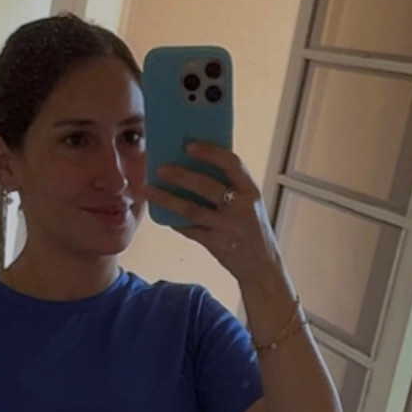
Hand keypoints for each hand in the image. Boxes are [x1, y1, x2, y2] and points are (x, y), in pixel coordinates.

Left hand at [145, 143, 284, 282]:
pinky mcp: (215, 244)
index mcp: (251, 191)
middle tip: (160, 168)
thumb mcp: (249, 203)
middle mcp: (241, 208)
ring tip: (149, 189)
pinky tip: (161, 213)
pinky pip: (189, 229)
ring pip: (191, 209)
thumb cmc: (252, 228)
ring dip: (167, 198)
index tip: (189, 146)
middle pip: (206, 186)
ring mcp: (227, 227)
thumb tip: (194, 165)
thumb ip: (231, 186)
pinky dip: (174, 220)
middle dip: (181, 175)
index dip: (210, 152)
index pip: (232, 163)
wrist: (262, 266)